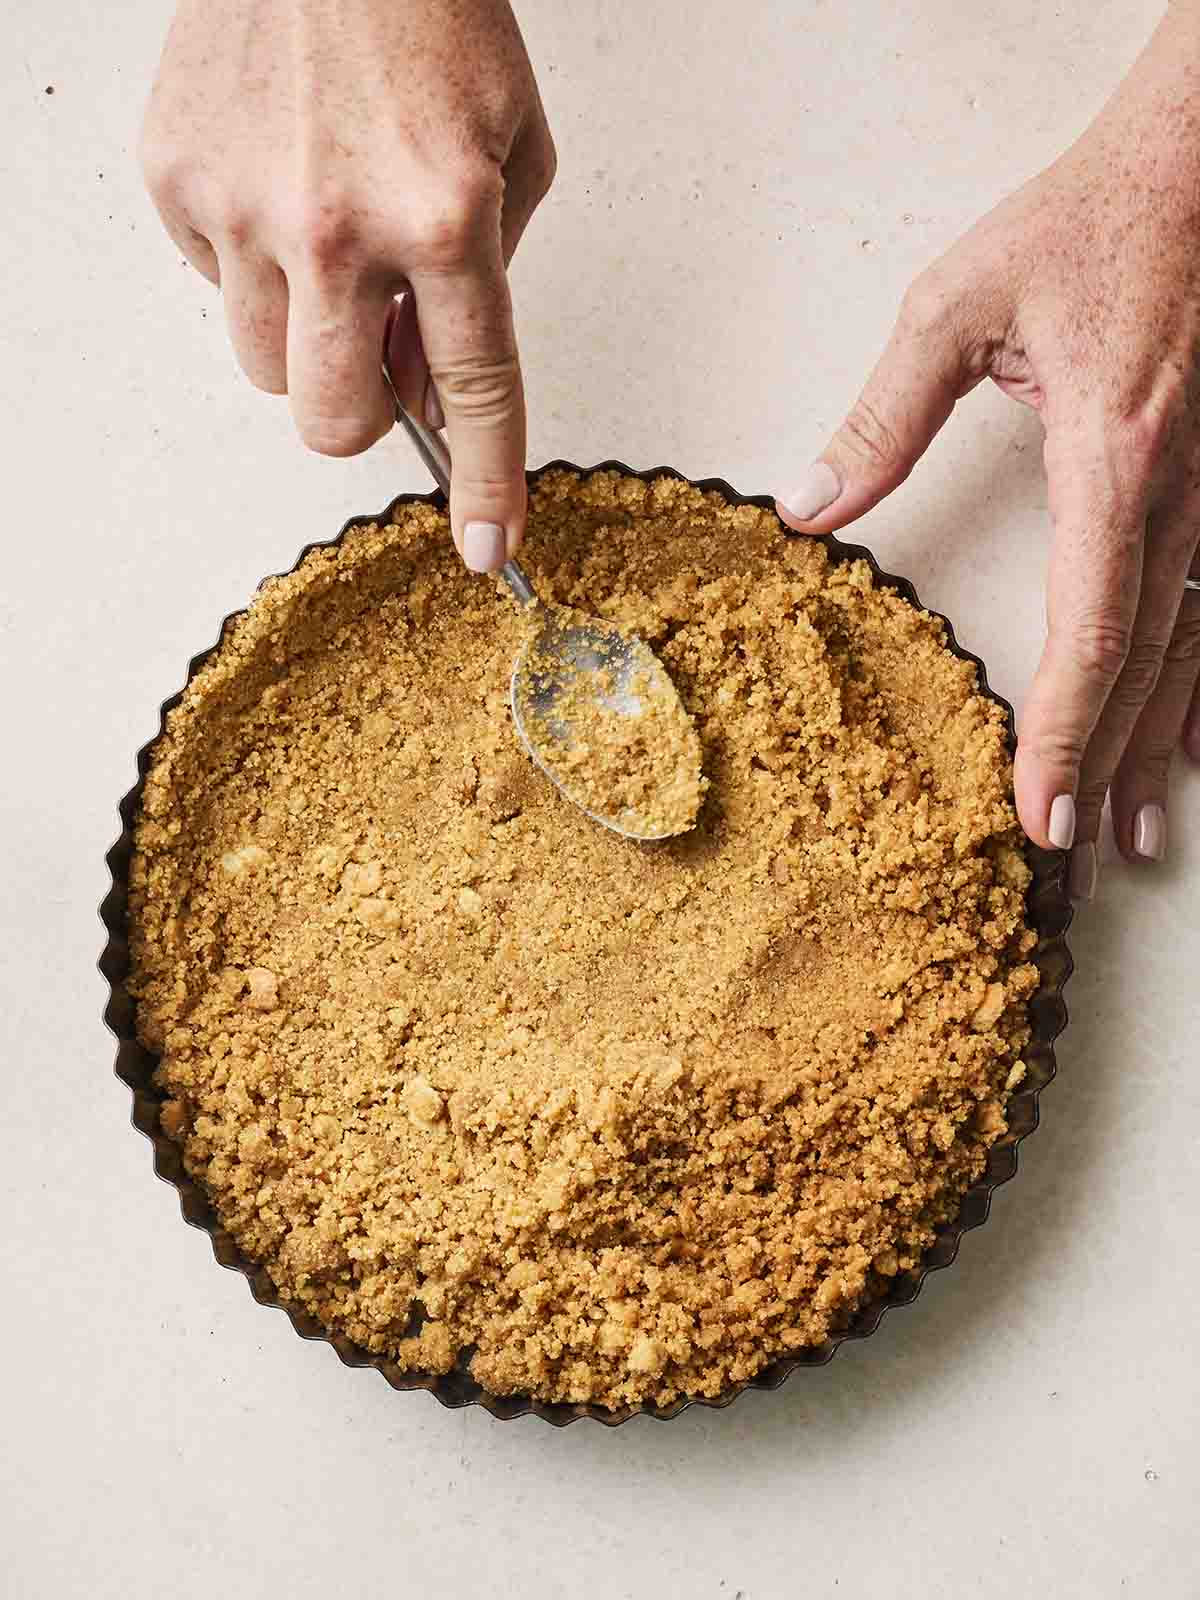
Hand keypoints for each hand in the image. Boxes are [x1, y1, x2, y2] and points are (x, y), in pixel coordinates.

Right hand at [140, 0, 555, 572]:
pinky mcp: (176, 176)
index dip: (485, 484)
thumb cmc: (431, 16)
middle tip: (380, 357)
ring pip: (268, 366)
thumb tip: (434, 384)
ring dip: (308, 339)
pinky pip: (216, 284)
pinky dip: (254, 263)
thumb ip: (487, 282)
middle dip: (364, 414)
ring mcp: (243, 205)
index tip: (486, 548)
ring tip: (330, 246)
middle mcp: (338, 225)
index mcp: (446, 216)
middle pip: (334, 420)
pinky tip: (280, 186)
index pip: (475, 392)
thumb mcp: (512, 151)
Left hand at [777, 5, 1199, 899]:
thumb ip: (883, 416)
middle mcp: (1181, 490)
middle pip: (1143, 662)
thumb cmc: (1089, 220)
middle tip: (1070, 859)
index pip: (1091, 630)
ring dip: (1152, 745)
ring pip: (1190, 647)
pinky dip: (1196, 683)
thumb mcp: (958, 304)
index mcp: (1111, 456)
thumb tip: (809, 507)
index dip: (1061, 733)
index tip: (1034, 812)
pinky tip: (1187, 738)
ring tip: (1130, 832)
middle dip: (1100, 767)